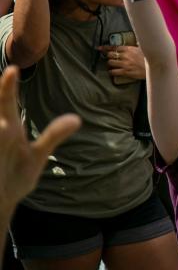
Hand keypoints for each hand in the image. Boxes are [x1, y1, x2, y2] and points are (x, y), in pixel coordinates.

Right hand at [0, 66, 79, 215]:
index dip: (8, 87)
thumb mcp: (37, 156)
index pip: (7, 104)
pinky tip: (1, 131)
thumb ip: (53, 136)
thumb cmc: (15, 175)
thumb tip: (76, 119)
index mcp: (8, 130)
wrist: (0, 203)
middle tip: (5, 97)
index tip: (13, 69)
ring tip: (3, 125)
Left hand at [97, 45, 146, 79]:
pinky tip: (112, 72)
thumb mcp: (143, 49)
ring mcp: (125, 64)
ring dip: (110, 64)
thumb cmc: (149, 58)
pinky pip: (114, 72)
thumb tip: (136, 42)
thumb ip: (137, 45)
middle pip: (110, 54)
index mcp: (129, 49)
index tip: (99, 48)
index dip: (106, 48)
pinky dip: (111, 72)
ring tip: (112, 64)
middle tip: (110, 57)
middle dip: (109, 56)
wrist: (154, 68)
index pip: (114, 47)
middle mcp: (125, 56)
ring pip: (110, 63)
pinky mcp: (126, 72)